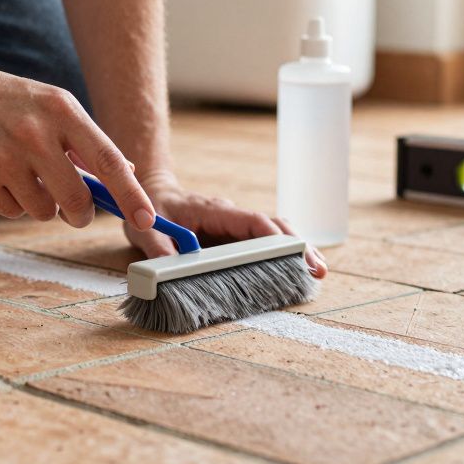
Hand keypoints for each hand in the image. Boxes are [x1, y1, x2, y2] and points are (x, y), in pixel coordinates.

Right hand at [0, 62, 155, 230]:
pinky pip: (12, 212)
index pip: (108, 162)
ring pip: (44, 211)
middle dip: (80, 214)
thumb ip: (87, 142)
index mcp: (62, 110)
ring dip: (39, 203)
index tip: (147, 220)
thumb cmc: (7, 101)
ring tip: (20, 173)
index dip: (132, 196)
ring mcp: (3, 158)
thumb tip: (128, 176)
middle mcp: (34, 133)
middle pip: (78, 201)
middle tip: (74, 212)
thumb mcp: (52, 105)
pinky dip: (10, 202)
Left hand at [123, 171, 327, 278]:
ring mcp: (233, 225)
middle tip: (318, 268)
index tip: (293, 250)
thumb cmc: (149, 209)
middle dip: (298, 245)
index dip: (273, 235)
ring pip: (272, 234)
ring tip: (316, 273)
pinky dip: (281, 254)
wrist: (149, 191)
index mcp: (213, 211)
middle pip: (273, 226)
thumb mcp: (145, 228)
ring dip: (295, 250)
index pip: (251, 220)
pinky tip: (295, 271)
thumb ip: (156, 248)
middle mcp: (229, 216)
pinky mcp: (232, 236)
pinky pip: (261, 242)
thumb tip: (165, 272)